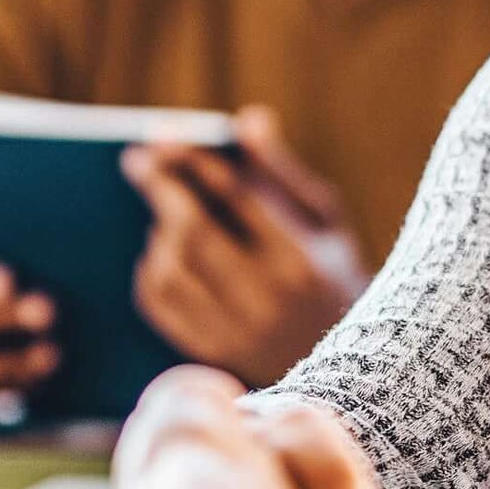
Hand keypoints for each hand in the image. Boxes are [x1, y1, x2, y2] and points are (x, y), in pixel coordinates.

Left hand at [123, 107, 370, 386]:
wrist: (351, 367)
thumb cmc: (333, 275)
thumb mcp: (325, 220)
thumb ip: (282, 172)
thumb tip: (248, 121)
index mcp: (300, 259)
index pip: (235, 197)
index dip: (195, 161)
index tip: (164, 136)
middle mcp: (267, 299)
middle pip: (193, 232)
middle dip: (160, 188)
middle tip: (138, 160)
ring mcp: (236, 332)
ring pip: (170, 270)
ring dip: (157, 232)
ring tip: (163, 215)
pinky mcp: (213, 354)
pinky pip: (161, 306)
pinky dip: (151, 272)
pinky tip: (162, 255)